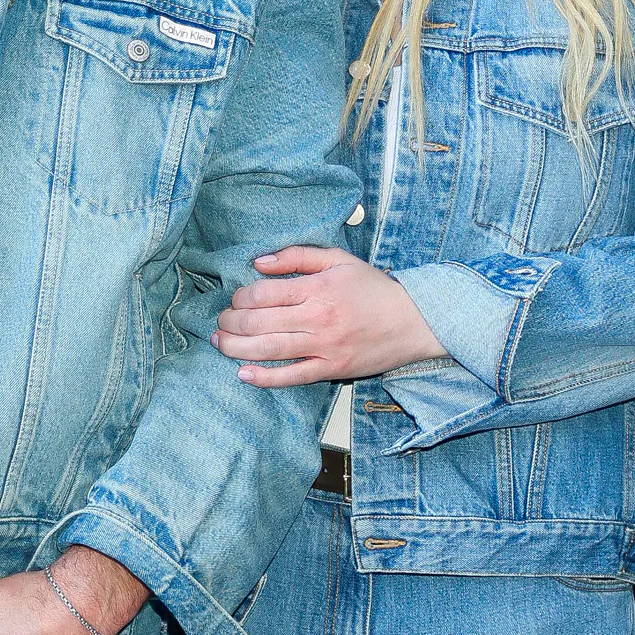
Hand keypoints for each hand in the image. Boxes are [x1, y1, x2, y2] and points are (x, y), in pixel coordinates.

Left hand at [212, 244, 446, 386]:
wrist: (414, 321)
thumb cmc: (375, 289)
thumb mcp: (339, 260)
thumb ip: (297, 256)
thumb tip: (259, 262)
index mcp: (318, 288)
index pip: (263, 293)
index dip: (240, 298)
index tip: (235, 300)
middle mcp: (317, 318)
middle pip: (258, 322)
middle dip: (230, 324)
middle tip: (221, 323)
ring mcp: (324, 347)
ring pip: (268, 350)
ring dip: (236, 348)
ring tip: (221, 344)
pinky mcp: (331, 370)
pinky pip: (291, 377)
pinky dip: (264, 378)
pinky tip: (244, 374)